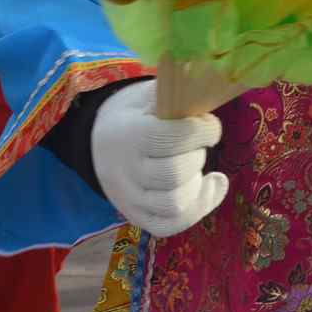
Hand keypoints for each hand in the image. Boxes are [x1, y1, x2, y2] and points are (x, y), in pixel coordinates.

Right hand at [89, 80, 228, 236]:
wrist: (97, 140)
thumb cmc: (136, 113)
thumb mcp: (150, 94)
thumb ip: (178, 94)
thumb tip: (214, 87)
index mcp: (129, 134)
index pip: (170, 139)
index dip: (202, 131)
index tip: (210, 125)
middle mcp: (126, 171)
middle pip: (174, 173)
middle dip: (198, 156)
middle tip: (198, 144)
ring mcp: (129, 198)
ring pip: (174, 204)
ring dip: (197, 185)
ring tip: (199, 168)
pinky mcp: (136, 216)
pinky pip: (170, 225)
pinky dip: (197, 209)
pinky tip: (208, 186)